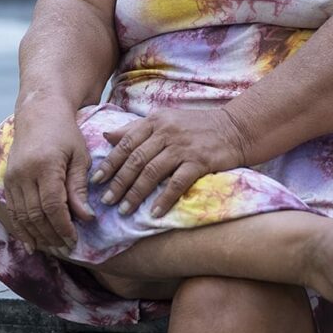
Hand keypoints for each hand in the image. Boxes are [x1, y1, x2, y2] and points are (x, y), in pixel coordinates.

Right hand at [3, 103, 94, 253]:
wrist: (39, 114)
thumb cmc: (66, 133)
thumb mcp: (80, 156)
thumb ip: (79, 187)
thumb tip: (85, 217)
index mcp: (45, 165)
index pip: (53, 205)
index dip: (63, 226)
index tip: (74, 239)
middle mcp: (24, 173)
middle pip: (35, 214)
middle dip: (51, 234)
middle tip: (66, 247)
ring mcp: (12, 177)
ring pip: (21, 216)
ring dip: (36, 235)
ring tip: (52, 247)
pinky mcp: (6, 180)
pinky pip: (12, 210)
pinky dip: (21, 228)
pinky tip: (32, 242)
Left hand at [90, 108, 246, 217]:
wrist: (235, 128)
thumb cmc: (198, 126)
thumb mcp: (165, 120)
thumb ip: (136, 129)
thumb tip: (107, 136)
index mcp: (155, 121)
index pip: (126, 143)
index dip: (109, 163)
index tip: (96, 180)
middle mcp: (167, 132)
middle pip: (136, 160)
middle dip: (119, 182)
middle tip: (106, 201)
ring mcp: (183, 147)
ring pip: (152, 172)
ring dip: (136, 193)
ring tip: (125, 210)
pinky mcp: (199, 161)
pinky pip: (177, 183)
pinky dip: (164, 199)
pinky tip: (154, 212)